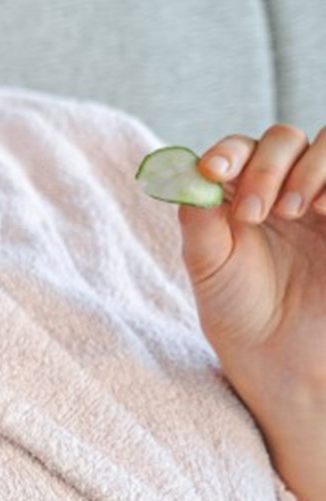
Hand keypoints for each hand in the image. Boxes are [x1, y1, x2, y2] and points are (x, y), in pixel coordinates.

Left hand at [179, 127, 325, 500]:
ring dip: (309, 168)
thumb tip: (187, 171)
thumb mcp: (208, 263)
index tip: (213, 172)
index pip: (241, 148)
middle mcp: (289, 189)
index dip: (229, 151)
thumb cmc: (241, 311)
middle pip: (286, 139)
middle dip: (267, 166)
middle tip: (254, 214)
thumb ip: (199, 216)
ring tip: (292, 212)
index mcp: (246, 193)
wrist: (286, 361)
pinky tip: (324, 212)